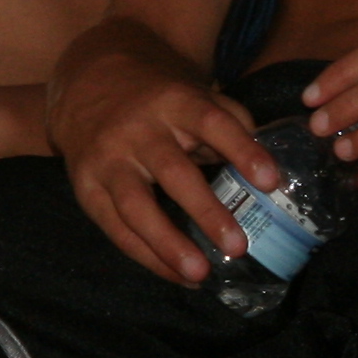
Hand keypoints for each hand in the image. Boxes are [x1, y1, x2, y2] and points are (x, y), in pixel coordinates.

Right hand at [53, 35, 278, 285]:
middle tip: (238, 245)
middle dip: (206, 211)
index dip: (243, 151)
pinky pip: (116, 228)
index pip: (213, 123)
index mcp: (174, 101)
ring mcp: (108, 160)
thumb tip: (264, 171)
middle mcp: (138, 130)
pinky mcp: (86, 187)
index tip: (271, 182)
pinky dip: (147, 256)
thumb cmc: (157, 96)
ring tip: (200, 274)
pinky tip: (178, 276)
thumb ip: (231, 123)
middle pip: (173, 172)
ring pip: (136, 207)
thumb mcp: (194, 92)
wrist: (86, 81)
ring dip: (168, 244)